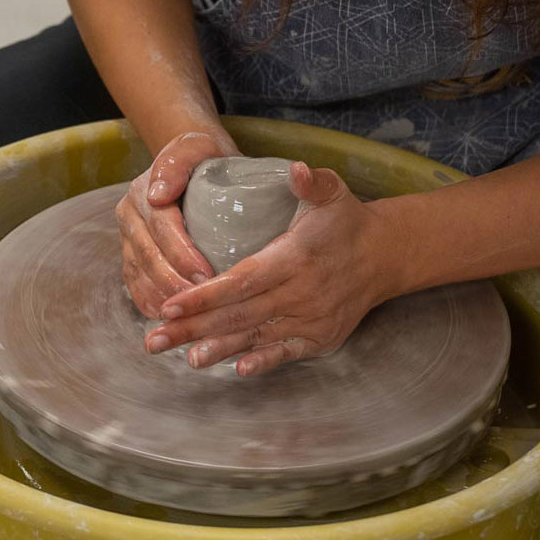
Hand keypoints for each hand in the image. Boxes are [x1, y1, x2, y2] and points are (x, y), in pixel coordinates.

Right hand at [116, 128, 238, 318]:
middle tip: (204, 304)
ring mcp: (128, 240)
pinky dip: (151, 305)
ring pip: (140, 277)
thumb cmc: (201, 157)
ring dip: (163, 300)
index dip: (183, 256)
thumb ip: (178, 163)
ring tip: (189, 319)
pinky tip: (171, 321)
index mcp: (141, 193)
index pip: (162, 230)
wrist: (192, 163)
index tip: (207, 276)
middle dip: (176, 284)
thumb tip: (158, 194)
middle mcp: (129, 218)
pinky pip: (136, 286)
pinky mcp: (133, 257)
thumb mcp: (195, 147)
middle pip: (149, 258)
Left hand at [144, 162, 398, 375]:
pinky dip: (264, 362)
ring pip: (257, 337)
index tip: (169, 305)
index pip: (242, 281)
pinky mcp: (321, 338)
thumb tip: (294, 169)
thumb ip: (310, 181)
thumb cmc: (346, 221)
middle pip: (240, 315)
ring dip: (219, 349)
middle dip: (194, 329)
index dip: (204, 296)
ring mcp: (312, 320)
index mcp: (296, 258)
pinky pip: (287, 353)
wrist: (384, 256)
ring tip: (185, 359)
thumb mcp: (332, 192)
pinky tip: (238, 369)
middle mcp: (302, 294)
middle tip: (155, 339)